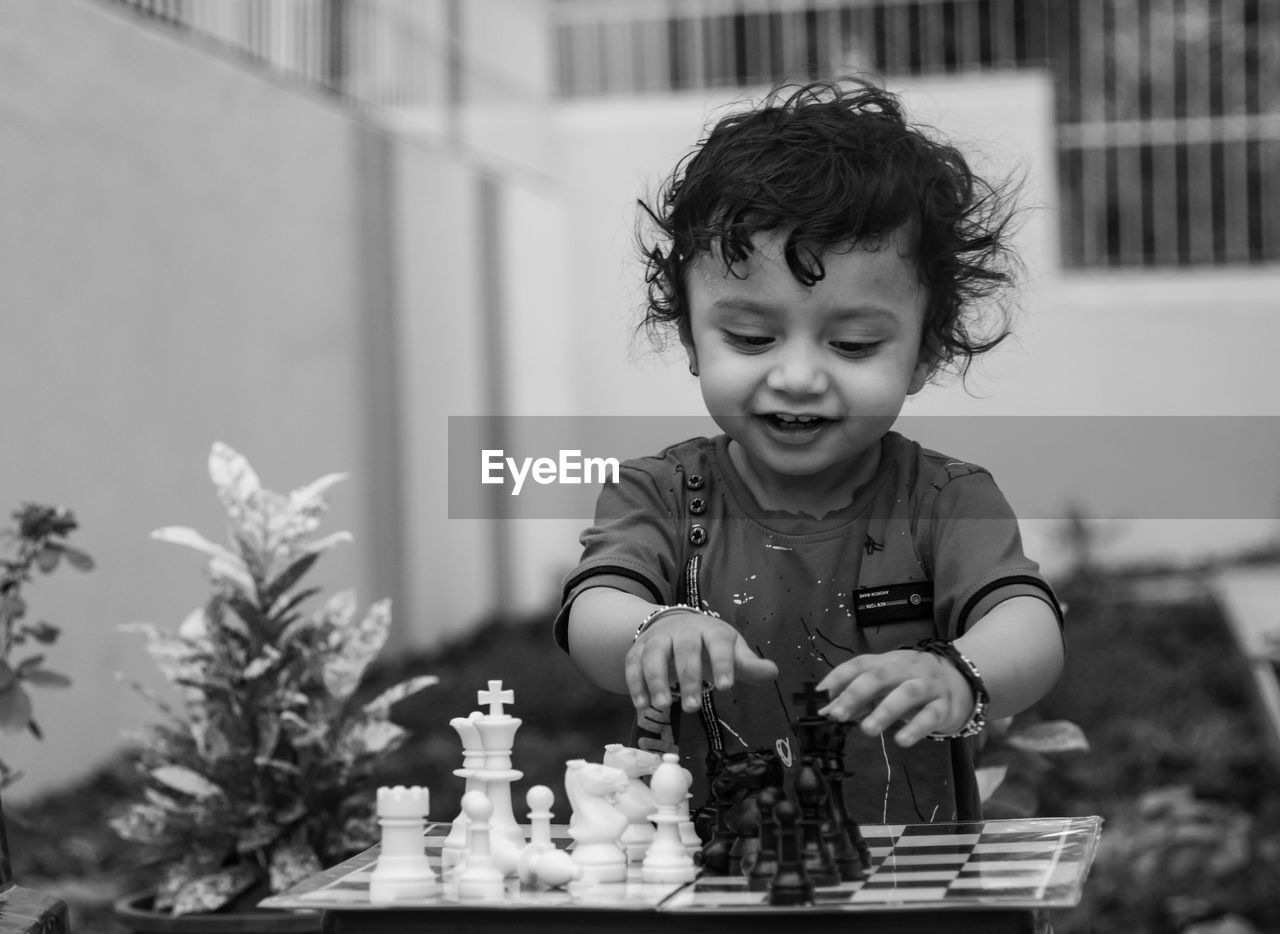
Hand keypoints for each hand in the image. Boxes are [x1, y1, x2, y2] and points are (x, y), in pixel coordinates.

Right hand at [625, 609, 778, 712]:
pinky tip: (641, 705)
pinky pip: (633, 663)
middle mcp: (683, 630)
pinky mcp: (639, 648)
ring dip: (656, 680)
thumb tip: (773, 672)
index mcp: (711, 630)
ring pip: (654, 655)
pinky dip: (635, 683)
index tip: (726, 687)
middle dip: (688, 678)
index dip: (723, 663)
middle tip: (693, 707)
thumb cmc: (710, 644)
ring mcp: (658, 638)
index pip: (719, 643)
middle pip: (685, 650)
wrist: (675, 624)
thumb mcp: (732, 650)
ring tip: (662, 706)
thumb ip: (749, 665)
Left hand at [815, 649, 973, 746]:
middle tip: (837, 715)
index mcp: (889, 661)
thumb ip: (859, 696)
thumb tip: (827, 710)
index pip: (860, 663)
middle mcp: (907, 668)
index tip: (820, 694)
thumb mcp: (886, 685)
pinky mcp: (944, 706)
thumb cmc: (914, 683)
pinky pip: (931, 716)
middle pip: (880, 674)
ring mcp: (928, 685)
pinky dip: (915, 728)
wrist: (962, 681)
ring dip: (884, 711)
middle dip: (856, 694)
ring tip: (867, 730)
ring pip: (906, 693)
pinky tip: (901, 740)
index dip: (839, 676)